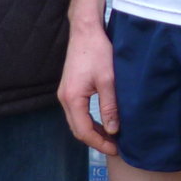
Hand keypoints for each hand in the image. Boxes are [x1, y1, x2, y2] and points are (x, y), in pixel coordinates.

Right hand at [56, 22, 118, 156]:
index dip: (99, 144)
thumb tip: (113, 130)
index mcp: (72, 98)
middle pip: (77, 129)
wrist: (86, 31)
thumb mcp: (108, 80)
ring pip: (77, 121)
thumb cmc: (98, 51)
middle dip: (96, 141)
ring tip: (112, 137)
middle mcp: (64, 98)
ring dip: (93, 131)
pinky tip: (103, 122)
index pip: (83, 131)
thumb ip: (110, 106)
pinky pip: (77, 112)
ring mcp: (65, 94)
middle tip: (115, 147)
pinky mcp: (70, 89)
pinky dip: (89, 121)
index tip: (116, 149)